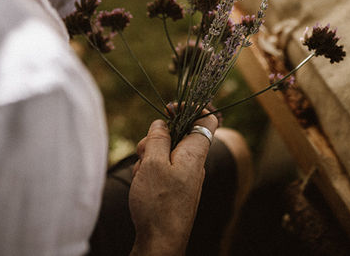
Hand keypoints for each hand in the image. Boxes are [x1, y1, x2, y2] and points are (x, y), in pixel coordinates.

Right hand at [128, 114, 218, 255]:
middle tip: (144, 151)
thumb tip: (161, 122)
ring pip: (166, 153)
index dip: (191, 108)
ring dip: (149, 157)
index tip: (169, 109)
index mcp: (195, 152)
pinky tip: (142, 185)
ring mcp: (185, 176)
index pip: (207, 118)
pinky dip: (150, 172)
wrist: (161, 242)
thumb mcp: (152, 163)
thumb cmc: (159, 203)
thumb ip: (158, 138)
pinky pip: (162, 170)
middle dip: (156, 138)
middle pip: (178, 135)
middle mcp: (194, 162)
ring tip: (141, 175)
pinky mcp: (176, 189)